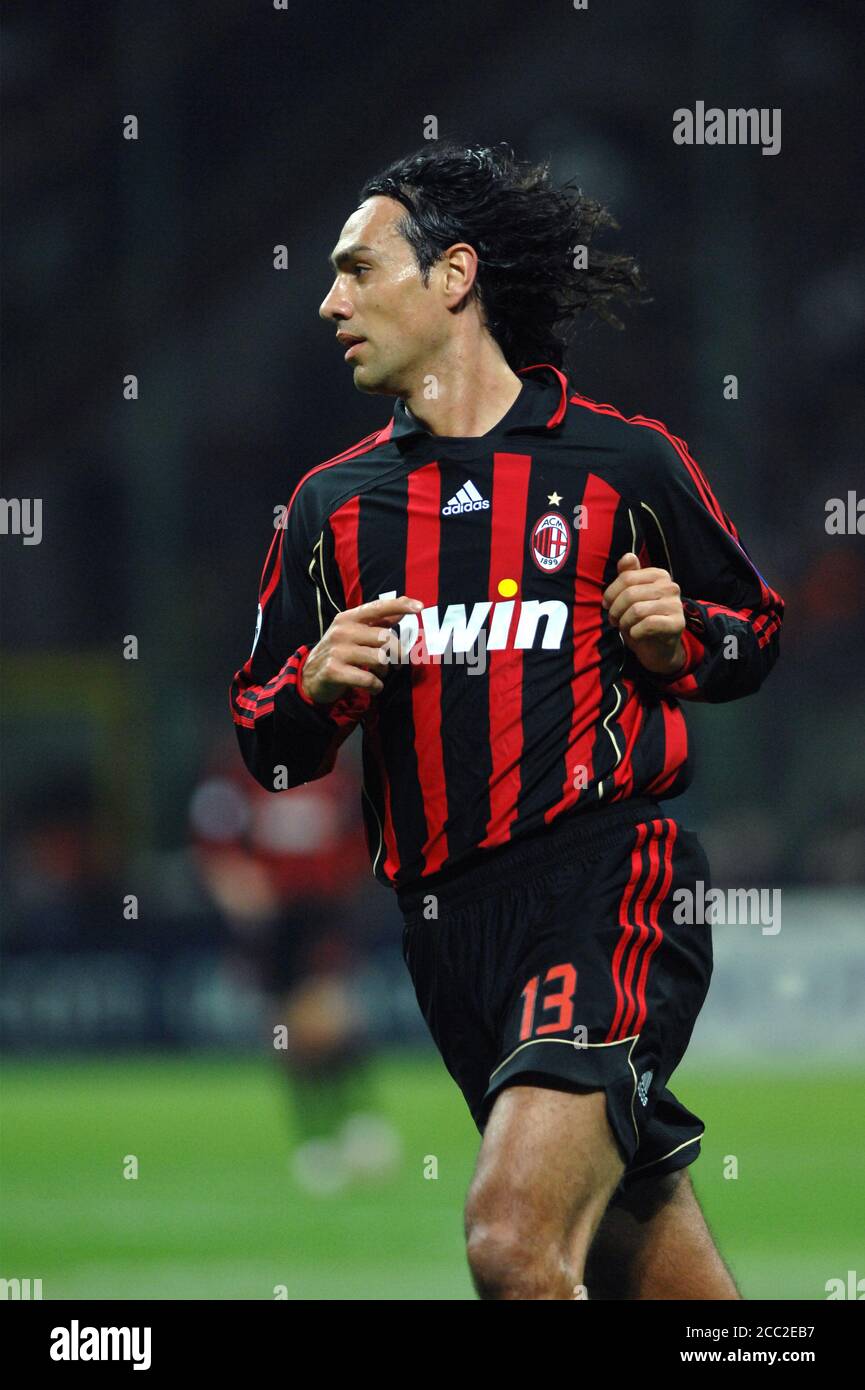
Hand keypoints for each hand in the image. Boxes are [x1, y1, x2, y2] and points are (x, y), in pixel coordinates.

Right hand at [301, 595, 422, 702]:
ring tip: (379, 674)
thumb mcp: (354, 633)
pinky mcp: (334, 671)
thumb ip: (378, 622)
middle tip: (396, 663)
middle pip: (385, 638)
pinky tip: (372, 687)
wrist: (309, 676)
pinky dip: (376, 686)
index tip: (420, 607)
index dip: (399, 605)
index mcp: (348, 618)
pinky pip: (369, 679)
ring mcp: (337, 651)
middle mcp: (342, 631)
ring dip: (385, 671)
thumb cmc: (339, 652)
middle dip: (397, 653)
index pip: (377, 607)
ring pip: (379, 659)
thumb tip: (403, 609)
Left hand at [602, 553, 686, 676]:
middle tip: (614, 620)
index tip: (607, 605)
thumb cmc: (641, 620)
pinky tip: (636, 634)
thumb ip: (628, 575)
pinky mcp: (678, 623)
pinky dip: (635, 632)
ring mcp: (676, 605)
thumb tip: (628, 556)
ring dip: (624, 622)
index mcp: (659, 575)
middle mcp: (671, 586)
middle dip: (615, 610)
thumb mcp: (630, 596)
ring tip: (625, 627)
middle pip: (630, 594)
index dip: (611, 593)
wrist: (658, 649)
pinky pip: (647, 624)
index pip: (626, 577)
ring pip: (637, 610)